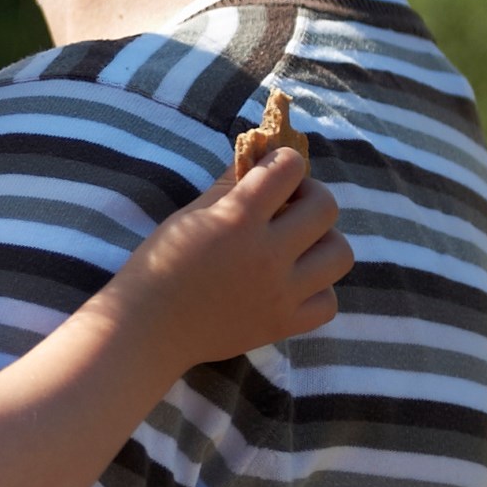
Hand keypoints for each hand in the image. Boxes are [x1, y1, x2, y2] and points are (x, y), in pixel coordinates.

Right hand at [114, 148, 350, 365]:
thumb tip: (259, 158)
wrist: (146, 328)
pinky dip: (317, 289)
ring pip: (340, 254)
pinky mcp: (283, 324)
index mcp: (238, 219)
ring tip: (297, 248)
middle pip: (326, 207)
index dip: (284, 162)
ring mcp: (281, 292)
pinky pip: (328, 302)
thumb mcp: (188, 216)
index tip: (273, 173)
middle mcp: (268, 254)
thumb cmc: (158, 266)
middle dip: (310, 196)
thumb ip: (229, 186)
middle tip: (288, 207)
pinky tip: (293, 284)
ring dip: (322, 242)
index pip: (289, 168)